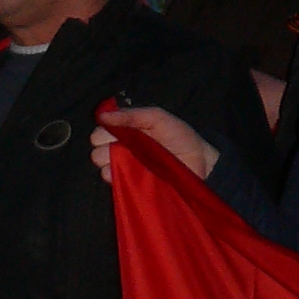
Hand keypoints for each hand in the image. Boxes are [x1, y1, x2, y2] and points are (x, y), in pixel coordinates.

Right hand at [91, 101, 219, 185]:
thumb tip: (101, 115)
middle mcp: (124, 148)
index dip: (102, 133)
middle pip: (98, 148)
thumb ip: (131, 115)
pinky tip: (123, 172)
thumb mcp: (157, 118)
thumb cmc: (180, 137)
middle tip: (119, 148)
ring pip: (102, 164)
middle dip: (103, 148)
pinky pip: (113, 180)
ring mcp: (127, 167)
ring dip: (108, 161)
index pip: (101, 131)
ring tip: (125, 160)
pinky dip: (113, 175)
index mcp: (128, 130)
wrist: (200, 163)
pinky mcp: (132, 183)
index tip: (110, 134)